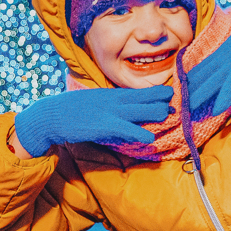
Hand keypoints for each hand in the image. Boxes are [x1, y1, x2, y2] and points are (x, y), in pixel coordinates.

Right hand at [13, 85, 173, 156]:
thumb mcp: (95, 102)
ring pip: (141, 110)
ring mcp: (111, 112)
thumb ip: (111, 105)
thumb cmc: (73, 110)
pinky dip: (139, 133)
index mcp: (113, 94)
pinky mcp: (104, 125)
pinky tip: (150, 138)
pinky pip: (127, 129)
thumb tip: (125, 110)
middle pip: (146, 97)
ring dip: (156, 113)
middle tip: (177, 104)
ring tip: (170, 115)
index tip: (171, 95)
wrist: (52, 115)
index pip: (141, 91)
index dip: (158, 93)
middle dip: (162, 100)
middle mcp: (115, 100)